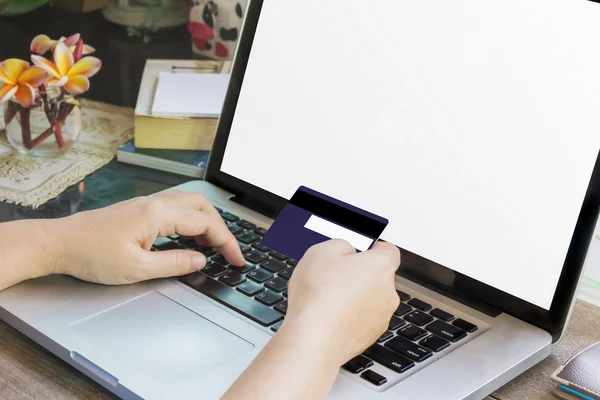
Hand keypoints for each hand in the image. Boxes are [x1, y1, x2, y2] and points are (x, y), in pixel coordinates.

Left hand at [51, 190, 244, 284]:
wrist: (59, 243)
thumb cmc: (91, 255)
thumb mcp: (136, 268)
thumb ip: (173, 263)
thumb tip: (200, 260)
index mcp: (157, 214)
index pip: (205, 224)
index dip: (226, 242)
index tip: (236, 259)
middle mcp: (154, 203)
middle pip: (202, 206)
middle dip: (221, 227)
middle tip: (229, 251)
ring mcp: (146, 204)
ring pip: (189, 204)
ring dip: (206, 222)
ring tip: (213, 246)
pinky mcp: (139, 210)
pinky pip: (175, 208)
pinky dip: (191, 221)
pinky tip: (188, 238)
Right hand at [283, 239, 400, 365]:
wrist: (314, 339)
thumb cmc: (319, 297)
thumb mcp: (321, 252)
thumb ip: (339, 245)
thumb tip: (346, 251)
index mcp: (380, 266)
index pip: (389, 251)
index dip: (374, 249)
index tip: (362, 250)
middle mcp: (388, 292)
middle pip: (378, 276)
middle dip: (359, 274)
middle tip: (334, 275)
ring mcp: (381, 317)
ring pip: (370, 300)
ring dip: (355, 297)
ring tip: (327, 298)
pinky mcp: (370, 337)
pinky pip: (363, 320)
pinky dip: (350, 316)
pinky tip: (329, 316)